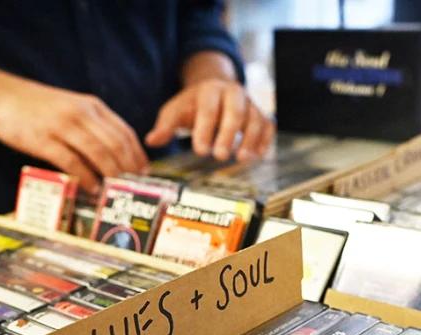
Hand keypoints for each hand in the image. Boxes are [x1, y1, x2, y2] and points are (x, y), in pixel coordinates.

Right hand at [0, 70, 147, 191]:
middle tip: (134, 188)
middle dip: (128, 169)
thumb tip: (112, 153)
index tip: (144, 173)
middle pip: (115, 145)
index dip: (137, 155)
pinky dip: (86, 178)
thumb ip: (90, 125)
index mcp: (91, 105)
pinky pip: (73, 162)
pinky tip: (92, 189)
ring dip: (111, 175)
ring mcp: (63, 126)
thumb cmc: (35, 106)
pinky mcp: (44, 140)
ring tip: (115, 192)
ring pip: (99, 154)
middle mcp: (81, 114)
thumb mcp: (70, 107)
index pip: (124, 132)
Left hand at [145, 78, 273, 161]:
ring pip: (255, 118)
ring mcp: (250, 103)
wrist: (215, 91)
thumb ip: (165, 126)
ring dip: (250, 138)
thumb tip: (151, 140)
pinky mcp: (261, 115)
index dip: (205, 129)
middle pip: (235, 111)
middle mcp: (233, 93)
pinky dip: (265, 140)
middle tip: (220, 156)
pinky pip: (268, 125)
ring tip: (241, 158)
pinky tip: (258, 156)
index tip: (200, 150)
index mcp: (210, 90)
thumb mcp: (175, 111)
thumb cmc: (192, 106)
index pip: (208, 109)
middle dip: (228, 133)